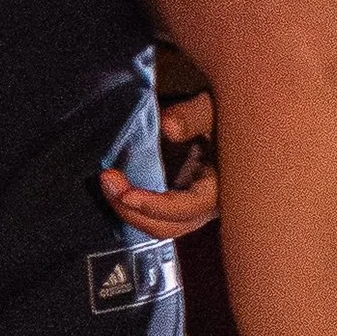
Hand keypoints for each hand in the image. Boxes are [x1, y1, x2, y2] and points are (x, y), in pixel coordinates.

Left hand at [98, 90, 218, 238]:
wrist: (229, 123)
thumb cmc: (223, 116)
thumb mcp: (211, 109)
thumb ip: (192, 116)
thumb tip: (168, 128)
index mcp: (220, 188)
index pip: (188, 208)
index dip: (156, 205)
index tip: (125, 194)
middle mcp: (207, 207)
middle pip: (168, 225)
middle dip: (132, 210)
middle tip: (106, 179)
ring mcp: (192, 209)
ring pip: (159, 226)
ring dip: (129, 211)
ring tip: (108, 182)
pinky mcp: (179, 203)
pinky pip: (156, 217)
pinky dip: (134, 208)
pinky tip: (117, 187)